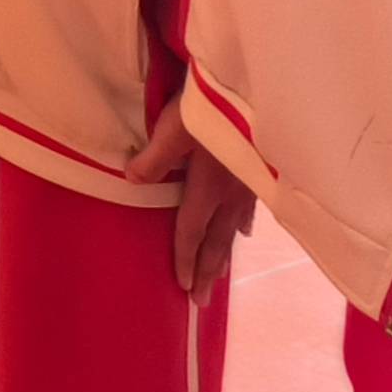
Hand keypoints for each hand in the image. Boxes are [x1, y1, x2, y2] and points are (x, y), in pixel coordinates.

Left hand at [130, 105, 259, 294]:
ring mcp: (249, 185)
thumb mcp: (174, 127)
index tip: (183, 288)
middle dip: (207, 272)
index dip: (185, 260)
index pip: (191, 232)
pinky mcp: (260, 171)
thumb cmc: (213, 106)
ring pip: (234, 228)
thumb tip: (132, 180)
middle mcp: (231, 194)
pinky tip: (244, 232)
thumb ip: (154, 158)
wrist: (257, 89)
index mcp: (207, 189)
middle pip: (216, 241)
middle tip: (201, 303)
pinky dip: (242, 224)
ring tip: (220, 275)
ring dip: (224, 253)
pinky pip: (249, 209)